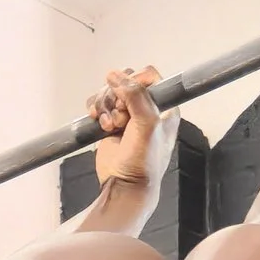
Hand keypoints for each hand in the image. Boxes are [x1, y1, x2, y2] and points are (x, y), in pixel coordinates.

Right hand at [89, 65, 179, 187]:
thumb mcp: (147, 124)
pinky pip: (98, 105)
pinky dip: (95, 111)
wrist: (124, 185)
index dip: (135, 81)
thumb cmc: (144, 160)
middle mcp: (146, 108)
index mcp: (164, 106)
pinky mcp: (109, 124)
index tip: (127, 94)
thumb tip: (114, 75)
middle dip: (116, 97)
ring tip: (109, 125)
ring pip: (109, 93)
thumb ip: (134, 96)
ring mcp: (126, 116)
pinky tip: (100, 124)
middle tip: (119, 116)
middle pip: (125, 82)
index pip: (149, 77)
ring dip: (104, 106)